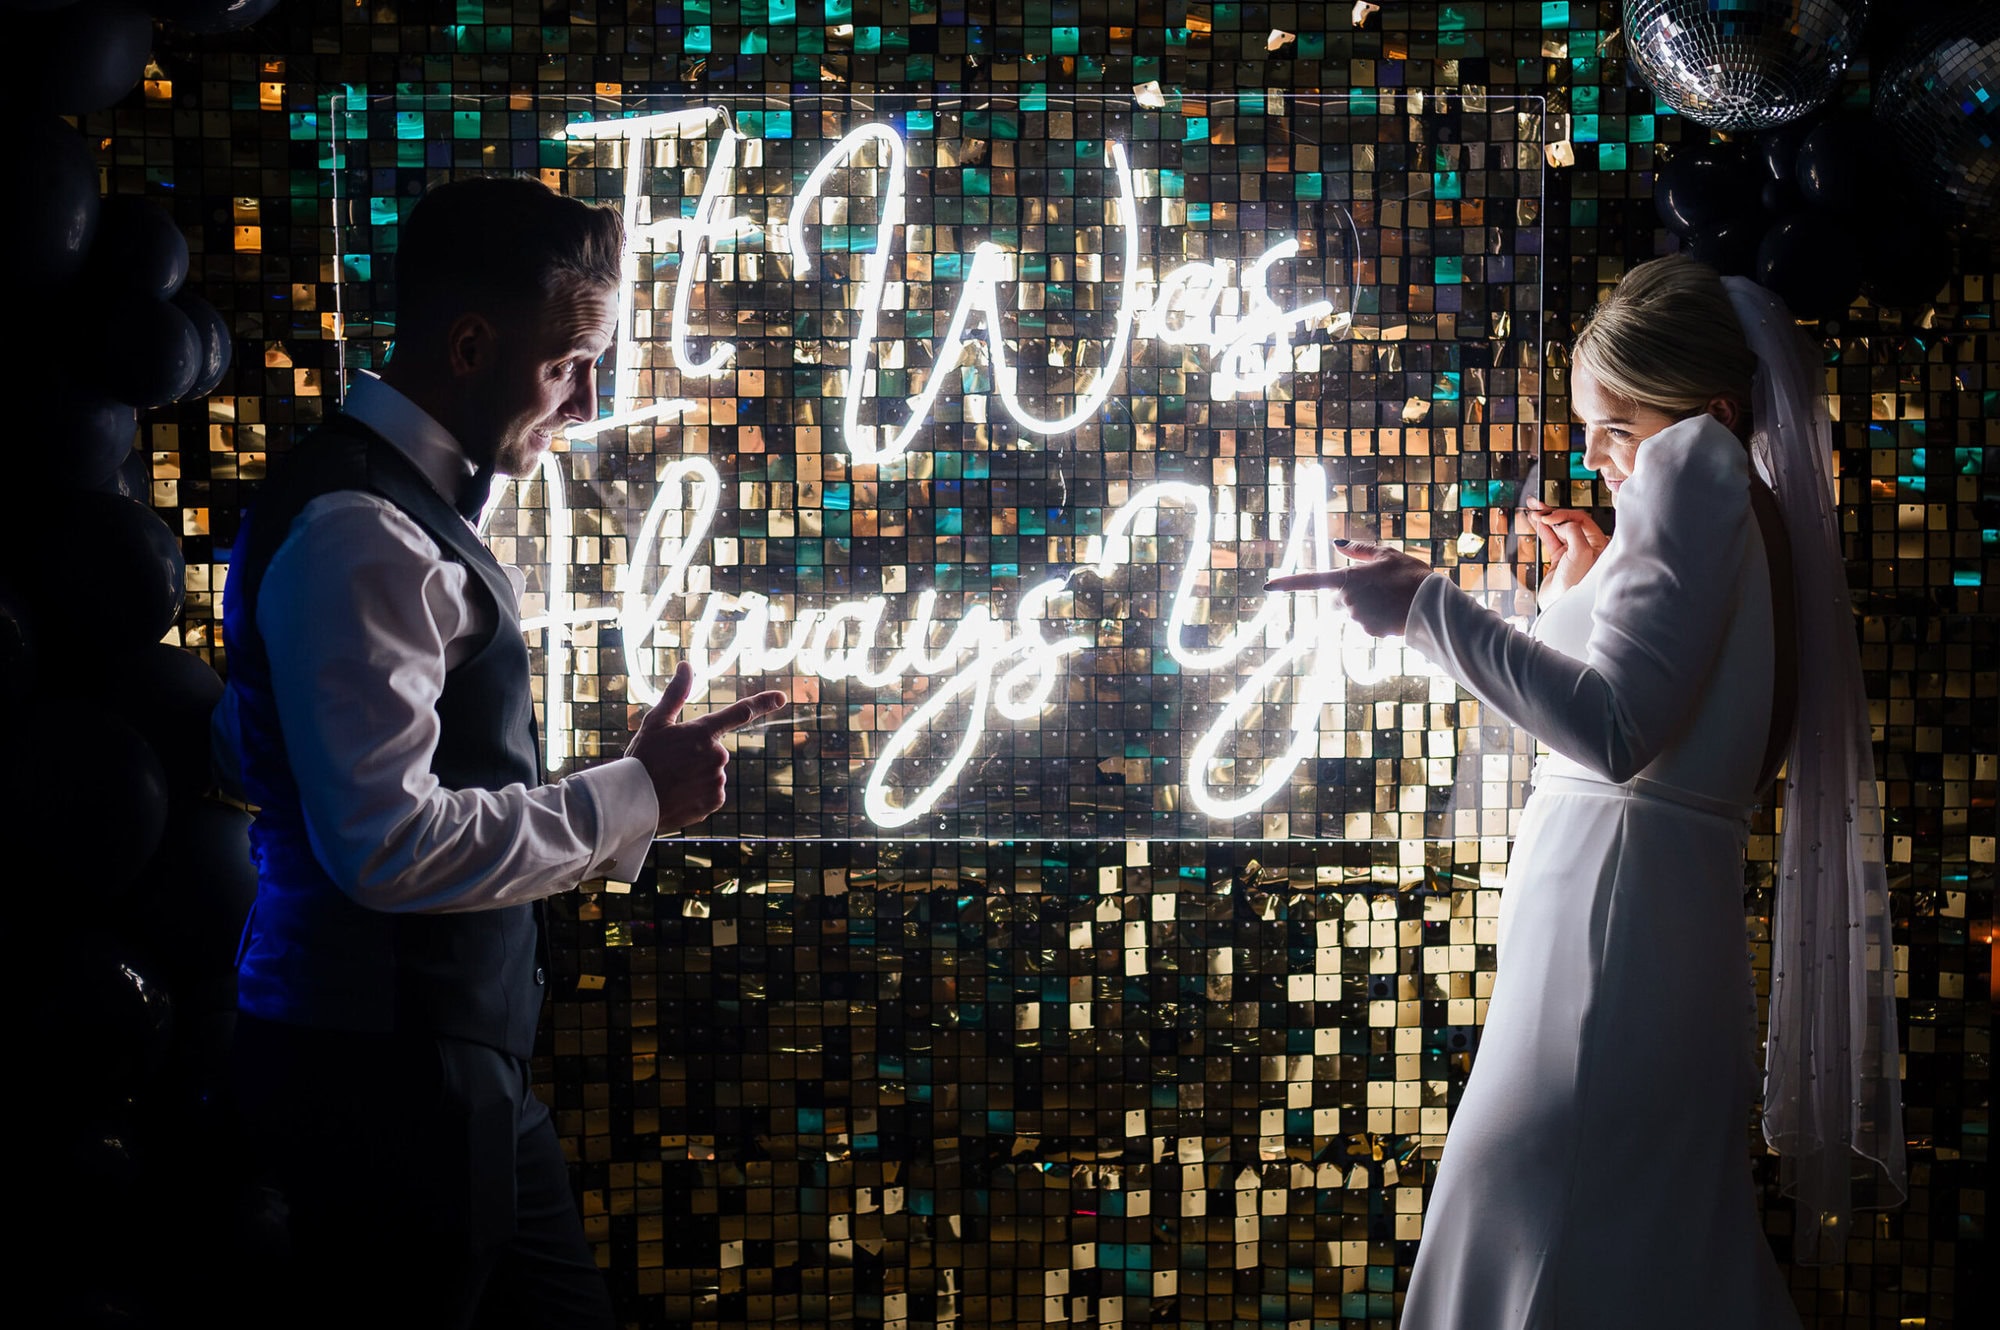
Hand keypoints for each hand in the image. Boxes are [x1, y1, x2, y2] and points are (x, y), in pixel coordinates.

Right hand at [625, 661, 787, 831]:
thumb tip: (686, 665)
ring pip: (711, 773)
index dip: (762, 703)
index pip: (739, 713)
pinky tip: (678, 795)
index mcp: (703, 732)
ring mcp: (717, 779)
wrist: (633, 803)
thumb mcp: (655, 722)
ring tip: (671, 782)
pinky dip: (697, 793)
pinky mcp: (715, 800)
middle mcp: (716, 755)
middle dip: (697, 756)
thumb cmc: (642, 759)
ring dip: (695, 776)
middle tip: (670, 764)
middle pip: (713, 751)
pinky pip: (711, 792)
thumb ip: (676, 693)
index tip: (782, 697)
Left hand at [1263, 539, 1433, 636]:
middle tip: (1377, 587)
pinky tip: (1393, 612)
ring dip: (1365, 607)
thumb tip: (1336, 543)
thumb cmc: (1410, 574)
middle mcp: (1347, 600)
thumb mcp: (1386, 554)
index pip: (1310, 580)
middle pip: (1337, 600)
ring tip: (1391, 598)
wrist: (1431, 605)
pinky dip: (1376, 619)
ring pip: (1352, 612)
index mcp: (1347, 578)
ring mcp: (1357, 618)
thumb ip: (1358, 550)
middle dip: (1348, 595)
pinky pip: (1366, 624)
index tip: (1268, 586)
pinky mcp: (1368, 632)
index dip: (1287, 583)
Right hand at [1521, 496, 1607, 603]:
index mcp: (1598, 544)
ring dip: (1544, 518)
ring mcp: (1572, 552)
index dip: (1564, 515)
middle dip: (1552, 513)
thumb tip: (1563, 522)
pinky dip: (1541, 529)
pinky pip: (1550, 538)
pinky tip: (1534, 520)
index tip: (1549, 517)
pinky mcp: (1560, 559)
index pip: (1581, 520)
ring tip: (1532, 507)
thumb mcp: (1580, 553)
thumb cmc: (1576, 585)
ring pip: (1557, 528)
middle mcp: (1587, 546)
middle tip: (1537, 506)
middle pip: (1569, 521)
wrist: (1561, 607)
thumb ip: (1574, 531)